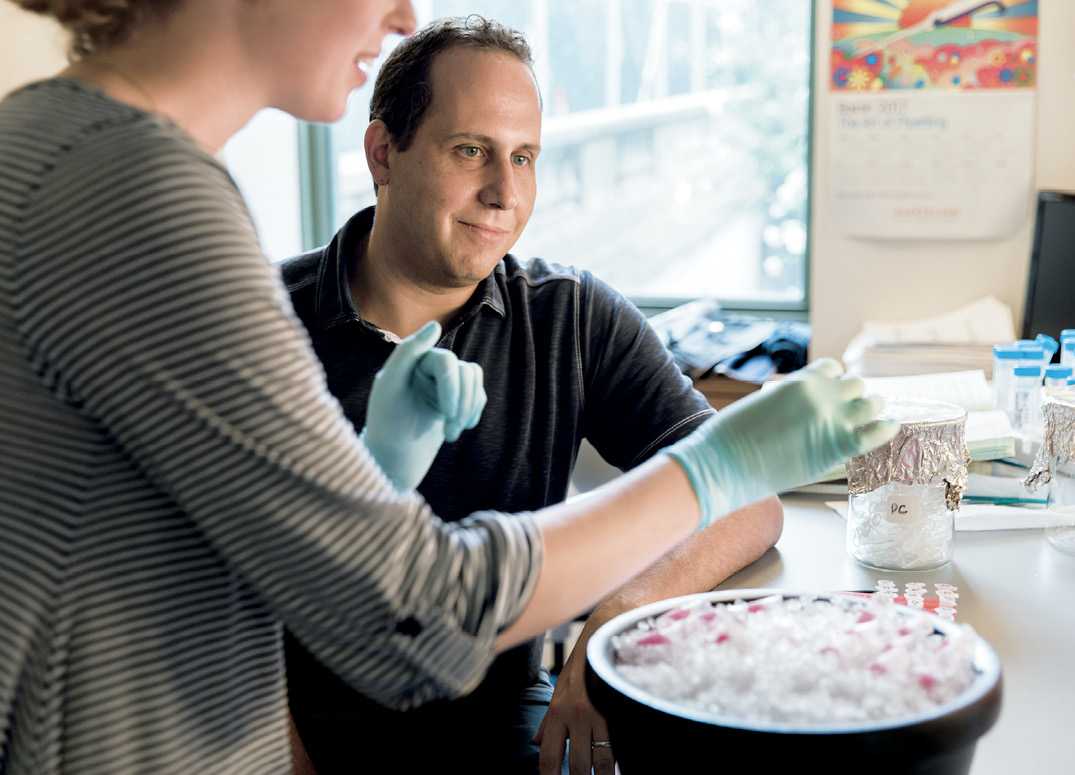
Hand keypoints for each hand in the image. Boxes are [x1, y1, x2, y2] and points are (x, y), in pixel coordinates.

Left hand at [362, 321, 485, 489]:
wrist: (392, 457)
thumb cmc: (385, 420)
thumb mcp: (389, 385)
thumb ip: (407, 352)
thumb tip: (435, 325)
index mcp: (414, 360)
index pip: (444, 360)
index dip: (449, 383)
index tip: (445, 407)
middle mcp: (431, 367)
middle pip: (464, 371)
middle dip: (460, 402)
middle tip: (449, 429)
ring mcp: (446, 383)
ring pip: (474, 381)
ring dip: (467, 409)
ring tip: (451, 435)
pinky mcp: (457, 400)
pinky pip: (479, 396)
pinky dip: (473, 413)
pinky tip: (460, 429)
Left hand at [533, 631, 614, 774]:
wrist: (605, 634)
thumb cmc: (582, 665)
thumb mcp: (560, 690)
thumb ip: (549, 721)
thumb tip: (535, 742)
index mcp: (559, 711)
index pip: (550, 756)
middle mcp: (578, 715)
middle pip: (578, 765)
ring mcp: (601, 713)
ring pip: (602, 761)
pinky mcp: (620, 708)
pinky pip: (621, 744)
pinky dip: (620, 761)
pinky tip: (620, 768)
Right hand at [665, 358, 898, 526]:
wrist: (724, 463)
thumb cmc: (733, 438)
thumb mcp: (763, 404)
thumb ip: (790, 400)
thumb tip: (802, 408)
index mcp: (801, 381)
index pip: (833, 369)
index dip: (836, 382)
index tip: (836, 394)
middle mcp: (821, 394)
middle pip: (857, 385)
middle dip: (855, 396)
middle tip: (854, 410)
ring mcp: (833, 420)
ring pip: (873, 403)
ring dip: (873, 408)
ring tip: (874, 416)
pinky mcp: (838, 446)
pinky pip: (878, 432)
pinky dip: (887, 428)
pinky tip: (891, 427)